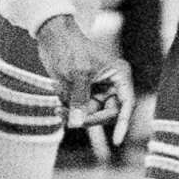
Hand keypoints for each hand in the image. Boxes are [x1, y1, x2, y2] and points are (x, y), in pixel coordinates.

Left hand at [34, 13, 132, 139]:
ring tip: (58, 108)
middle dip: (89, 118)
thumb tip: (77, 123)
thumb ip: (79, 99)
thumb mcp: (77, 74)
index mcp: (120, 75)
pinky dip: (70, 109)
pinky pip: (81, 110)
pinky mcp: (84, 92)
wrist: (52, 37)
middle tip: (69, 119)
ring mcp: (98, 89)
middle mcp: (113, 84)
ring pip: (91, 114)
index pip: (126, 105)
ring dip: (75, 114)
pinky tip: (58, 103)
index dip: (123, 124)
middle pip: (107, 114)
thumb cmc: (70, 48)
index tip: (116, 141)